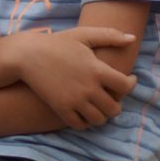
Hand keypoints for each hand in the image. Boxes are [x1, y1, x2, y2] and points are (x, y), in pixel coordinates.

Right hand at [15, 27, 136, 128]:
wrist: (27, 54)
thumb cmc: (56, 43)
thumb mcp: (82, 35)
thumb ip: (109, 35)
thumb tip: (132, 38)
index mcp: (97, 69)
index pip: (125, 86)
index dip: (131, 84)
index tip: (128, 80)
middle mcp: (89, 88)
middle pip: (114, 108)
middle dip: (115, 103)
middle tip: (111, 96)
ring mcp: (75, 101)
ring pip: (99, 120)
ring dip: (102, 115)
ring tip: (98, 106)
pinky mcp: (61, 109)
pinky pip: (80, 125)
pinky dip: (85, 122)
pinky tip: (83, 112)